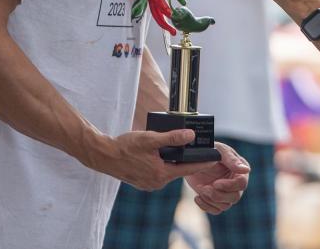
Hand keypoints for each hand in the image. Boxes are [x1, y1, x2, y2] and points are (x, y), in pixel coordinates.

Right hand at [90, 129, 216, 189]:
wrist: (103, 156)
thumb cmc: (125, 147)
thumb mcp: (150, 139)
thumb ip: (171, 138)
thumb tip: (190, 135)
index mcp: (161, 174)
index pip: (189, 168)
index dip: (203, 162)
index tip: (216, 158)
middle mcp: (157, 183)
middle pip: (179, 170)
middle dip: (188, 160)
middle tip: (199, 149)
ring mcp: (149, 184)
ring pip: (168, 171)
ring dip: (174, 161)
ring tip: (180, 148)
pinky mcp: (143, 182)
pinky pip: (159, 173)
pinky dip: (163, 164)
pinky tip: (162, 155)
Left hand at [185, 141, 250, 213]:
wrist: (192, 159)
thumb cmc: (209, 150)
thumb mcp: (219, 151)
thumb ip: (232, 160)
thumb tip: (246, 170)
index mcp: (240, 171)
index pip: (242, 184)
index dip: (229, 186)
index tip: (216, 183)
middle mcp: (236, 184)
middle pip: (235, 197)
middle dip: (219, 195)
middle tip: (205, 188)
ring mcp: (226, 193)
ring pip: (225, 206)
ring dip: (211, 199)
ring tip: (201, 188)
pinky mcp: (216, 200)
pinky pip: (215, 210)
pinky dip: (205, 206)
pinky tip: (197, 197)